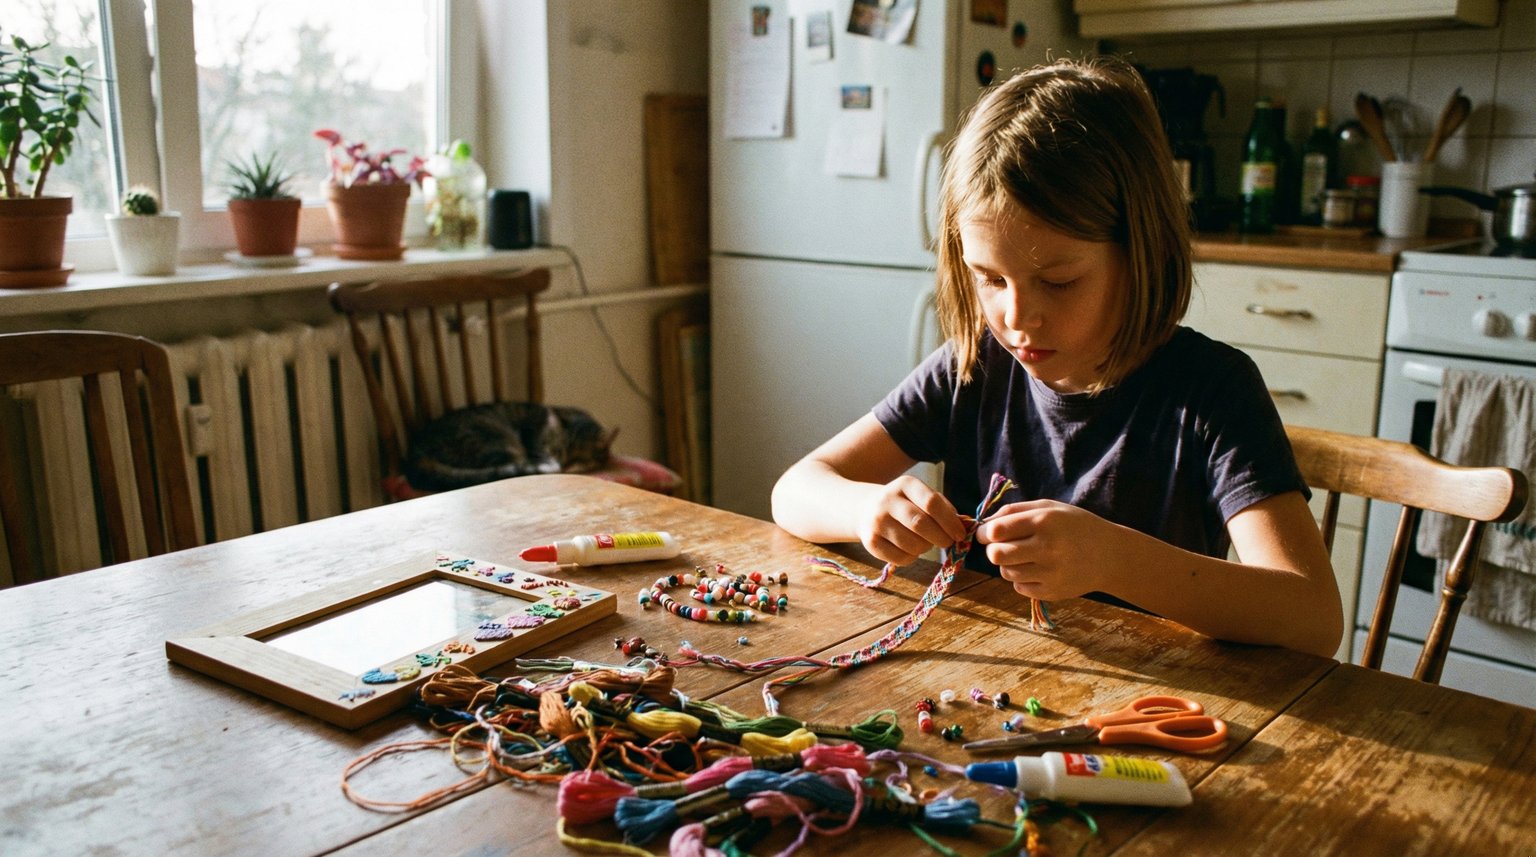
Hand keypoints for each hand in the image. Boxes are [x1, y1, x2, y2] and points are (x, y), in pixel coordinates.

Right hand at [854, 475, 968, 566]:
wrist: (865, 509)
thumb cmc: (904, 504)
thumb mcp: (921, 496)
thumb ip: (943, 508)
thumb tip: (963, 525)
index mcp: (905, 484)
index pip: (932, 503)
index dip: (950, 521)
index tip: (960, 534)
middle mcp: (887, 500)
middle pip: (921, 524)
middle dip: (941, 537)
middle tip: (947, 543)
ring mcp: (876, 521)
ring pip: (912, 544)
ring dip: (925, 548)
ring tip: (925, 543)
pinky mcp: (870, 542)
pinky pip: (900, 558)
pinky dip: (911, 558)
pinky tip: (910, 549)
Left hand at [975, 500, 1123, 600]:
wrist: (1110, 555)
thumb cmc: (1074, 526)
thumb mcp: (1049, 507)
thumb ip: (1014, 511)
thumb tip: (984, 524)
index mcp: (1044, 521)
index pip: (997, 530)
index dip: (984, 533)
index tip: (986, 534)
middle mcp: (1047, 548)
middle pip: (997, 555)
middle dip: (993, 550)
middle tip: (1001, 546)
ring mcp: (1050, 573)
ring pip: (1006, 572)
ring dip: (1008, 564)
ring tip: (1026, 556)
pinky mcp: (1052, 592)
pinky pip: (1019, 587)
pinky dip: (1021, 578)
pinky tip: (1037, 569)